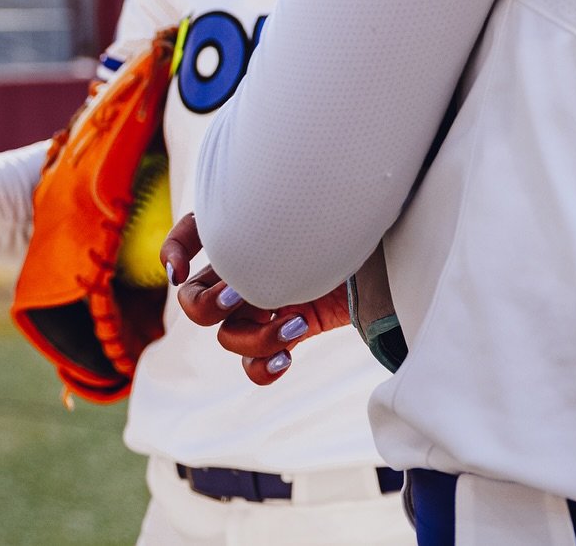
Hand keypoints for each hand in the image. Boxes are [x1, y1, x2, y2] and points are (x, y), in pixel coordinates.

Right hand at [161, 211, 350, 385]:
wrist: (400, 247)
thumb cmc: (357, 215)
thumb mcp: (313, 208)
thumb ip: (274, 216)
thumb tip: (235, 248)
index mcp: (250, 225)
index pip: (192, 230)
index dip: (174, 249)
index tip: (181, 267)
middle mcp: (252, 265)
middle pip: (196, 301)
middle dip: (208, 306)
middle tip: (244, 297)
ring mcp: (271, 300)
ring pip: (228, 336)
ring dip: (253, 337)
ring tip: (293, 326)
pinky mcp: (293, 327)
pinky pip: (254, 363)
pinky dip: (262, 367)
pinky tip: (286, 357)